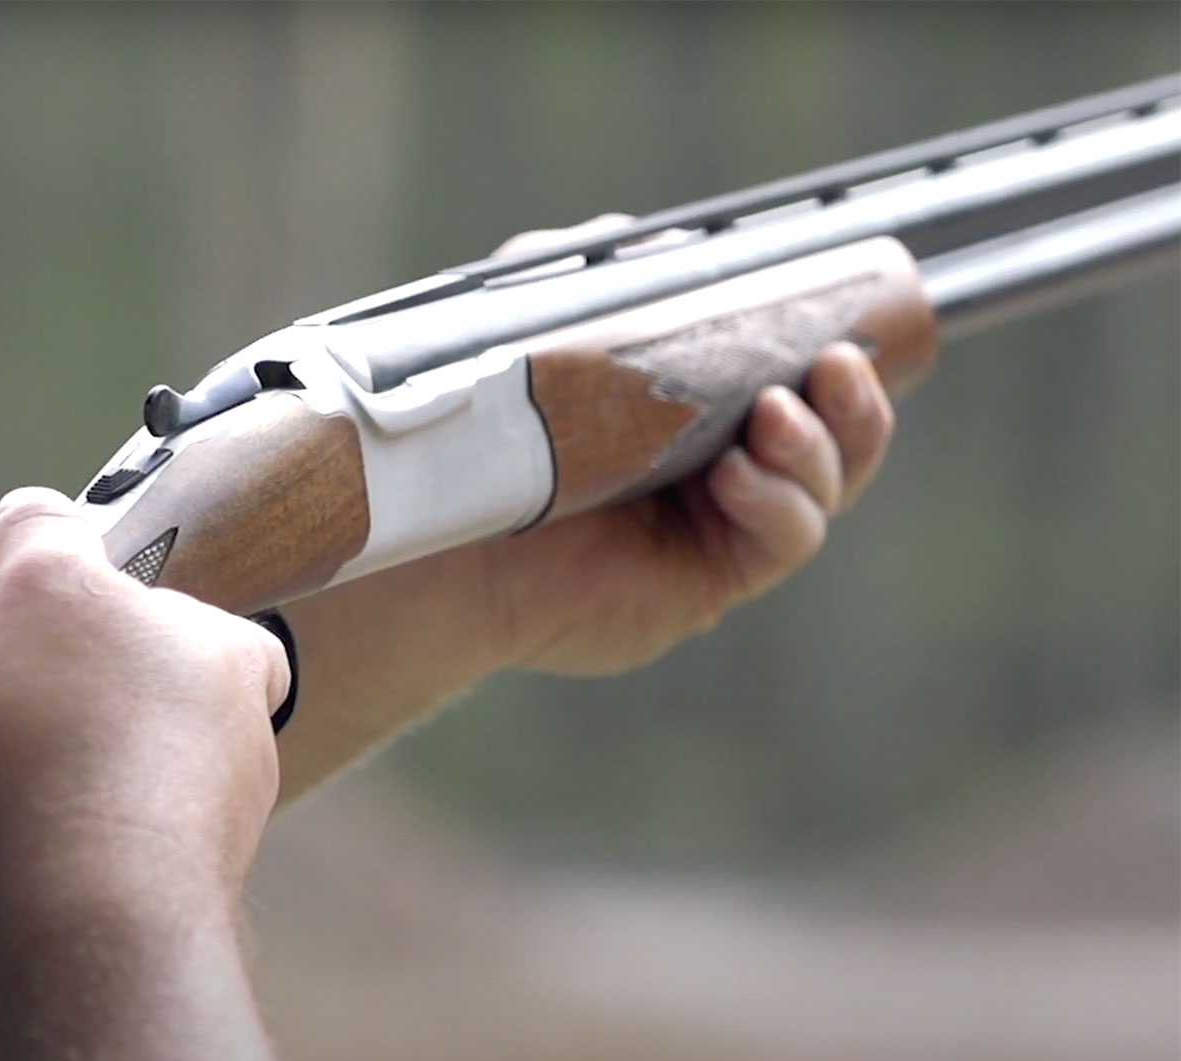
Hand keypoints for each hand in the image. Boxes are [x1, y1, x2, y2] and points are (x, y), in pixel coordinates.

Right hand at [0, 487, 286, 1060]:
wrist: (81, 912)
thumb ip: (41, 531)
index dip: (150, 619)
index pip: (221, 629)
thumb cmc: (82, 735)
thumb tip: (30, 517)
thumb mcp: (49, 581)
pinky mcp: (137, 906)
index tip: (84, 624)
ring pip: (119, 786)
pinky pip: (84, 856)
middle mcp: (234, 755)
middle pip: (156, 706)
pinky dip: (38, 843)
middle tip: (9, 688)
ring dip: (55, 775)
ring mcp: (193, 840)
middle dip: (84, 699)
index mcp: (235, 666)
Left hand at [480, 219, 896, 675]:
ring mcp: (715, 531)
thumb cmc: (483, 430)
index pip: (799, 387)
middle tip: (834, 365)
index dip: (837, 359)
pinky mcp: (704, 582)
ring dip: (821, 447)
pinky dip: (780, 502)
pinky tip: (738, 476)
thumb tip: (667, 245)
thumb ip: (602, 275)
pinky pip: (784, 540)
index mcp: (697, 416)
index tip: (843, 319)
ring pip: (823, 490)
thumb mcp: (544, 324)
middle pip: (837, 441)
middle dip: (854, 402)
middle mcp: (717, 474)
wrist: (439, 523)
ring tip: (777, 416)